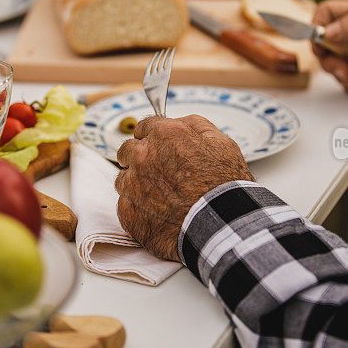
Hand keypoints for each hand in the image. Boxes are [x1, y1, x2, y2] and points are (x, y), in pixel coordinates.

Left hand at [114, 115, 253, 261]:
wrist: (220, 225)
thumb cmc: (224, 187)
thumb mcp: (222, 143)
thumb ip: (195, 126)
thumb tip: (181, 122)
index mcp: (164, 136)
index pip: (144, 127)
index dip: (152, 137)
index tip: (157, 146)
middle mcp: (143, 157)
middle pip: (127, 150)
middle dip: (139, 158)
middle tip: (157, 172)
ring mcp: (132, 185)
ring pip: (123, 179)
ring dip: (136, 184)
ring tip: (161, 197)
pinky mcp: (128, 212)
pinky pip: (126, 205)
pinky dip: (138, 209)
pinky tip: (158, 214)